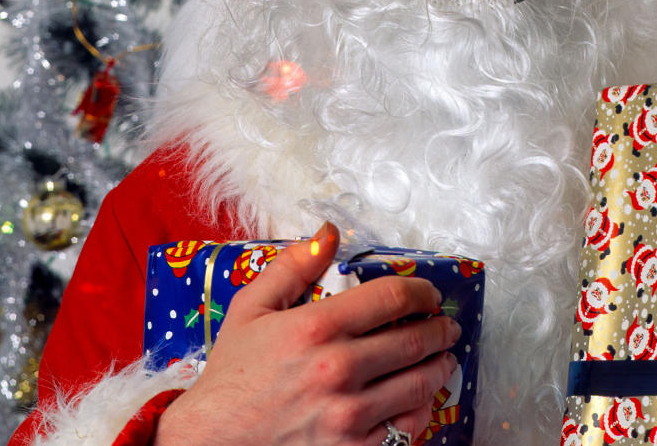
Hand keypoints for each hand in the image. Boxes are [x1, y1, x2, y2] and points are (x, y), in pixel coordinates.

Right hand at [155, 223, 459, 445]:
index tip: (429, 294)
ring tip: (444, 359)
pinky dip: (422, 411)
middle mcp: (338, 369)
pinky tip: (423, 399)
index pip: (391, 298)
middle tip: (447, 326)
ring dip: (440, 368)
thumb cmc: (231, 375)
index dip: (421, 292)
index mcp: (316, 327)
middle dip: (438, 329)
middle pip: (413, 341)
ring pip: (417, 385)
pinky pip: (405, 429)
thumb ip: (293, 266)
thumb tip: (329, 232)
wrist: (210, 442)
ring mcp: (347, 415)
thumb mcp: (251, 308)